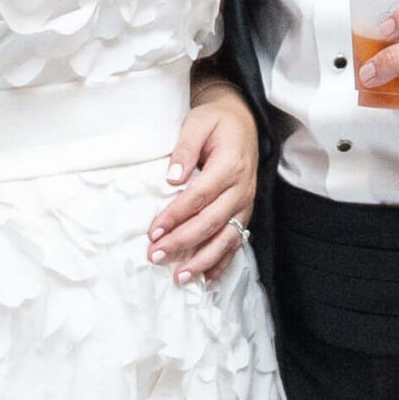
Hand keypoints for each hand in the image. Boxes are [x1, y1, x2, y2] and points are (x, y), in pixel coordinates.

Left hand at [148, 81, 258, 285]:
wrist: (242, 120)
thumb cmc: (216, 121)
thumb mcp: (197, 123)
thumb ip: (185, 148)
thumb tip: (172, 177)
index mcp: (229, 166)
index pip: (199, 197)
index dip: (175, 216)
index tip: (153, 231)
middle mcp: (241, 189)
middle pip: (211, 222)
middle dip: (183, 242)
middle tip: (156, 256)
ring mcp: (246, 204)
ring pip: (226, 238)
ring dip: (203, 260)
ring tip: (180, 276)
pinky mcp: (245, 212)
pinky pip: (237, 242)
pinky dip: (223, 262)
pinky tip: (207, 279)